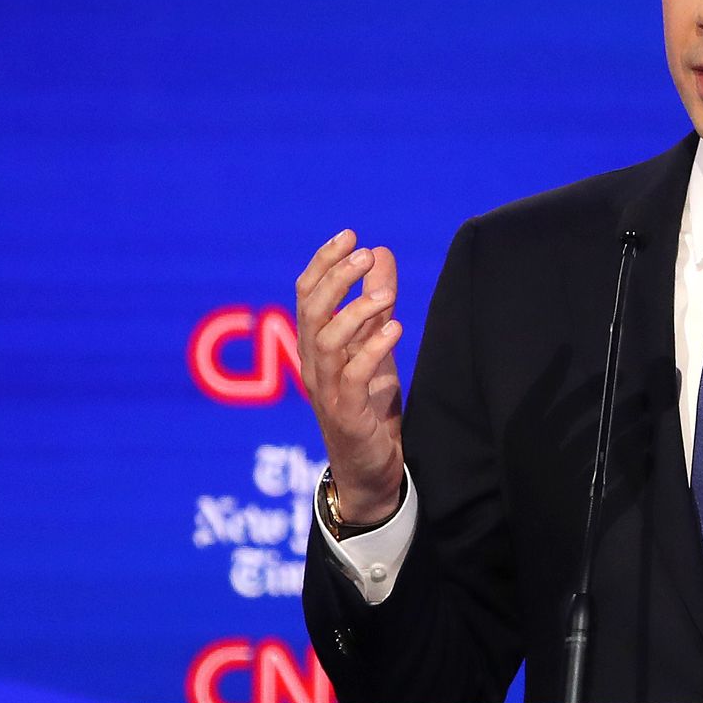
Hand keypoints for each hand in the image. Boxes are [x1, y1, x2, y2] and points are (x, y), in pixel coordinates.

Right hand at [295, 228, 404, 522]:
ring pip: (327, 341)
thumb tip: (380, 252)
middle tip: (364, 253)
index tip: (349, 234)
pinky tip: (396, 329)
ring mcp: (326, 390)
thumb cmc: (369, 403)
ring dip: (355, 311)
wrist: (371, 468)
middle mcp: (313, 365)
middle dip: (335, 278)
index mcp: (314, 345)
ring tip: (387, 294)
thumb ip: (375, 302)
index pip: (306, 294)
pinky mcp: (347, 414)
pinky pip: (353, 377)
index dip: (324, 263)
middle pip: (311, 311)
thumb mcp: (375, 345)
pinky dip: (373, 350)